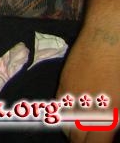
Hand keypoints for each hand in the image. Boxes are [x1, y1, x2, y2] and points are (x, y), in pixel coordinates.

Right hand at [57, 27, 119, 142]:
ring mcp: (71, 96)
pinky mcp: (63, 83)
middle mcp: (84, 109)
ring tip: (80, 129)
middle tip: (89, 138)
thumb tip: (109, 127)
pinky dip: (64, 114)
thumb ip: (113, 119)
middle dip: (80, 140)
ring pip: (64, 123)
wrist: (106, 40)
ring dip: (71, 130)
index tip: (98, 142)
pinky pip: (59, 106)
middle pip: (75, 137)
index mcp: (105, 116)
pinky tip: (72, 113)